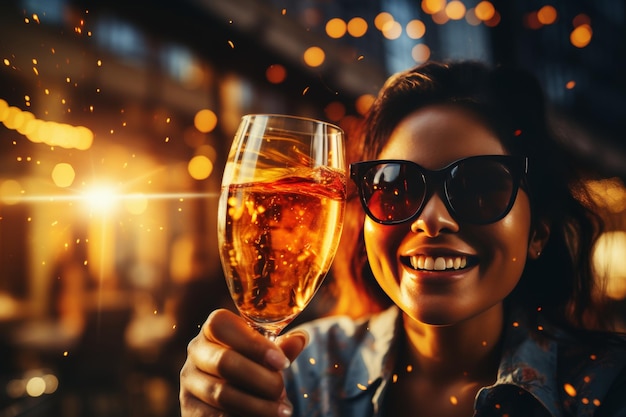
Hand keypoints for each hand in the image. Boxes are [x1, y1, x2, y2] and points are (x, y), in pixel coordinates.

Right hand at [179, 309, 307, 416]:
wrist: (226, 399)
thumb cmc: (249, 368)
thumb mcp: (264, 357)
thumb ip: (280, 349)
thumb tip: (301, 339)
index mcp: (212, 330)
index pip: (221, 324)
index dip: (253, 343)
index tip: (281, 362)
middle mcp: (195, 352)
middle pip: (225, 362)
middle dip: (260, 379)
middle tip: (282, 390)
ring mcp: (189, 382)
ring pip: (222, 394)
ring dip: (258, 405)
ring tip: (282, 411)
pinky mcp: (189, 410)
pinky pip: (215, 416)